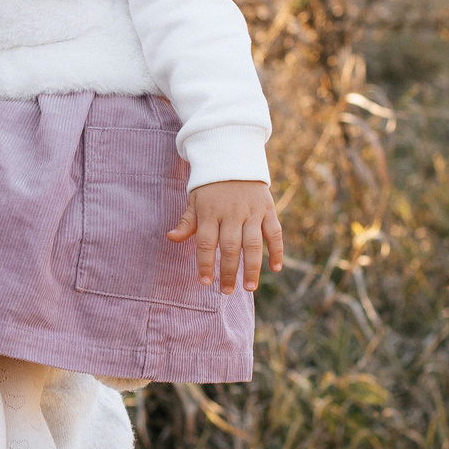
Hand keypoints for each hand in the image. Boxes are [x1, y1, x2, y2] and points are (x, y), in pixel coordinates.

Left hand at [169, 180, 284, 294]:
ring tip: (249, 288)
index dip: (205, 263)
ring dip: (252, 267)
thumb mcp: (195, 199)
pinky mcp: (267, 209)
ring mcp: (252, 211)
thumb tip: (171, 238)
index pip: (206, 242)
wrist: (233, 157)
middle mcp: (231, 213)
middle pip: (230, 247)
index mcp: (210, 212)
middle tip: (227, 291)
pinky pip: (275, 232)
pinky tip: (275, 268)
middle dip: (228, 271)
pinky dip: (277, 250)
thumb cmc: (210, 185)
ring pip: (253, 243)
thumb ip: (187, 221)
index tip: (205, 282)